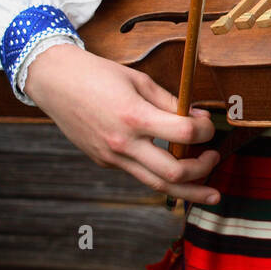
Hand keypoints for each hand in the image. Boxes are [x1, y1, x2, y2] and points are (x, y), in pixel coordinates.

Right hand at [23, 42, 221, 203]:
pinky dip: (160, 173)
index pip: (184, 134)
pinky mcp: (104, 162)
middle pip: (173, 173)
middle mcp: (123, 143)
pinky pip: (138, 173)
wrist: (55, 82)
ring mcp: (112, 157)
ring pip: (157, 185)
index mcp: (135, 116)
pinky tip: (172, 167)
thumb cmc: (98, 75)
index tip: (209, 125)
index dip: (206, 130)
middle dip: (202, 170)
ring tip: (211, 194)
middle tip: (215, 159)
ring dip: (189, 192)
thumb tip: (198, 118)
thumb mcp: (140, 81)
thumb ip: (170, 103)